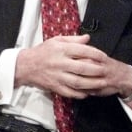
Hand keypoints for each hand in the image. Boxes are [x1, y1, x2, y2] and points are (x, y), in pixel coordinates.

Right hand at [15, 34, 131, 98]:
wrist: (25, 66)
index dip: (96, 54)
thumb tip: (88, 38)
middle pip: (82, 68)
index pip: (82, 51)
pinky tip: (88, 93)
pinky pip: (70, 92)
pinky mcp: (54, 87)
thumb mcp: (56, 41)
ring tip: (102, 83)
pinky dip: (80, 94)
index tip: (104, 56)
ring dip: (92, 84)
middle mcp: (60, 63)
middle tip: (106, 71)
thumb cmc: (42, 52)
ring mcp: (57, 76)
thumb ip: (73, 40)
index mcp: (61, 50)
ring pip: (78, 82)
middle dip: (97, 70)